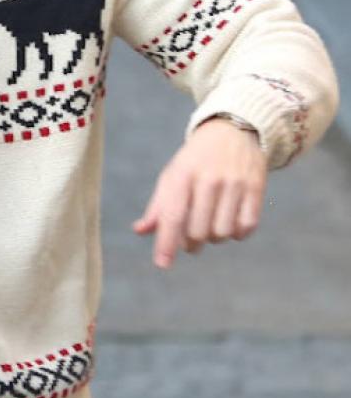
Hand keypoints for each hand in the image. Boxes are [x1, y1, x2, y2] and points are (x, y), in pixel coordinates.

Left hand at [134, 118, 266, 268]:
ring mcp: (234, 183)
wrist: (232, 132)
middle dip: (191, 242)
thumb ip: (158, 205)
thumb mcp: (172, 176)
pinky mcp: (256, 188)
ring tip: (211, 224)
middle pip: (198, 231)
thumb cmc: (195, 162)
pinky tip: (231, 222)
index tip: (162, 264)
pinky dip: (237, 233)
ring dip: (215, 238)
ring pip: (222, 233)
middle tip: (191, 238)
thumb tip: (141, 231)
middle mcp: (208, 178)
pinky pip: (246, 227)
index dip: (167, 243)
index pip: (173, 215)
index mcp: (181, 175)